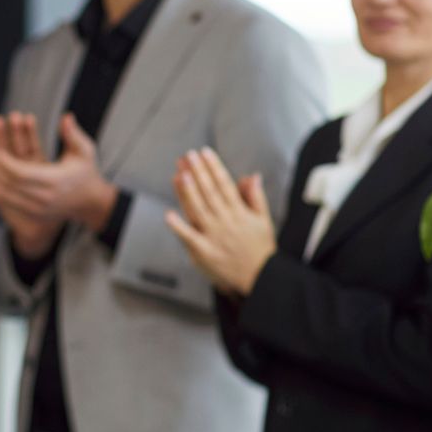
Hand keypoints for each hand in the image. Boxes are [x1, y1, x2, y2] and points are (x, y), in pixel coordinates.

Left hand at [0, 112, 116, 249]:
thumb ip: (73, 134)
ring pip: (3, 195)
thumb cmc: (86, 173)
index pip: (20, 173)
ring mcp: (36, 208)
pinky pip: (5, 201)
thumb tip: (66, 117)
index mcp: (55, 181)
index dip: (4, 162)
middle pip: (8, 184)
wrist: (91, 204)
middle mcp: (43, 198)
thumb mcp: (84, 152)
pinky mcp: (31, 214)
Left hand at [163, 148, 278, 295]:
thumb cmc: (259, 248)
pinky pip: (189, 237)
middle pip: (209, 193)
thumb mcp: (263, 220)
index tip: (204, 152)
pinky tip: (168, 214)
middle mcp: (226, 221)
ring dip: (188, 192)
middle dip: (198, 173)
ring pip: (198, 210)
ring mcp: (214, 236)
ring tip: (179, 174)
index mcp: (240, 212)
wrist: (260, 278)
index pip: (225, 184)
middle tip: (187, 156)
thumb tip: (251, 176)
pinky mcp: (204, 252)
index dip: (214, 167)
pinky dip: (179, 227)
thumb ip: (255, 197)